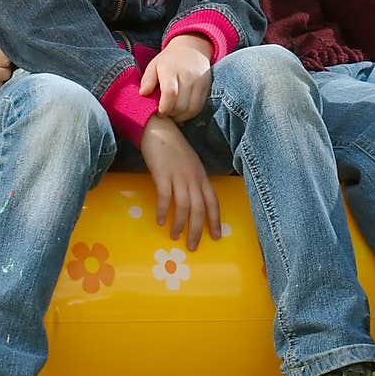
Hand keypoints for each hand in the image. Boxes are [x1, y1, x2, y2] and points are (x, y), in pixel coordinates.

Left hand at [138, 33, 212, 122]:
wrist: (193, 48)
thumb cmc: (169, 60)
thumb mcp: (154, 65)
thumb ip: (147, 79)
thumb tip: (143, 93)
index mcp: (171, 70)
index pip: (170, 93)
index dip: (164, 108)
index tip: (159, 112)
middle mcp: (187, 76)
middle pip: (181, 104)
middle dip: (171, 114)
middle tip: (164, 113)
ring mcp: (199, 82)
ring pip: (191, 109)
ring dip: (181, 116)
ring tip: (173, 114)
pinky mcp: (206, 87)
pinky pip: (199, 107)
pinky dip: (190, 114)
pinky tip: (182, 112)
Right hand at [139, 114, 220, 250]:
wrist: (158, 129)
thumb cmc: (173, 148)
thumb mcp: (189, 164)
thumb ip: (193, 181)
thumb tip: (193, 201)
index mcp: (201, 176)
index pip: (213, 201)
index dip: (215, 220)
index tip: (216, 236)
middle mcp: (193, 177)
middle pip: (200, 208)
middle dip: (197, 229)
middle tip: (193, 246)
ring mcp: (178, 175)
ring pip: (184, 206)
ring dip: (180, 224)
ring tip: (175, 236)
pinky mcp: (162, 174)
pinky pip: (165, 197)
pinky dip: (163, 210)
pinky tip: (160, 221)